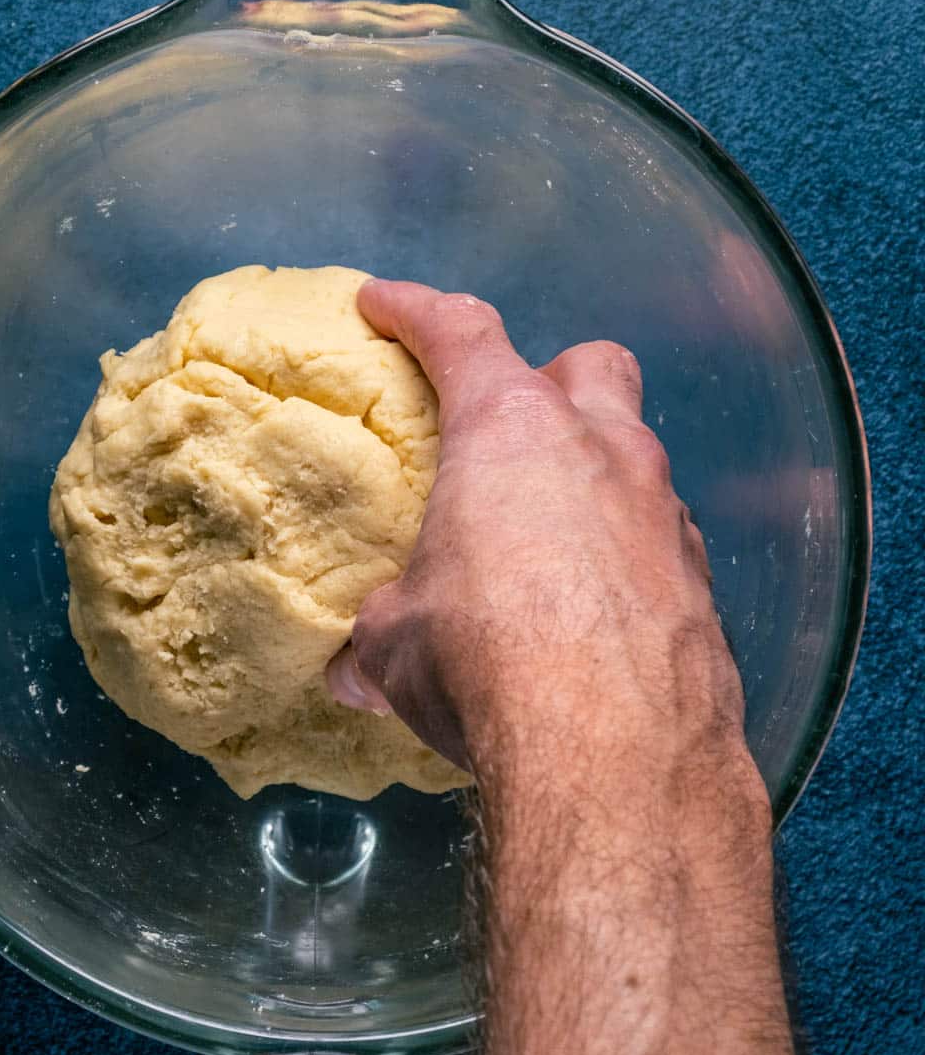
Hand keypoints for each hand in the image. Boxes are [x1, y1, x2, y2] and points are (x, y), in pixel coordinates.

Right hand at [327, 280, 768, 845]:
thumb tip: (353, 670)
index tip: (383, 302)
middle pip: (587, 365)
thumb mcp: (398, 647)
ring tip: (551, 539)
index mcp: (509, 432)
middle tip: (510, 426)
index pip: (460, 332)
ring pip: (635, 454)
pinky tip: (598, 609)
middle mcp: (599, 449)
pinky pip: (659, 539)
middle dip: (551, 379)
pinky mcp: (701, 580)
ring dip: (594, 477)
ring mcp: (662, 510)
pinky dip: (626, 555)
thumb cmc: (484, 662)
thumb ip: (379, 634)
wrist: (614, 752)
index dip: (416, 310)